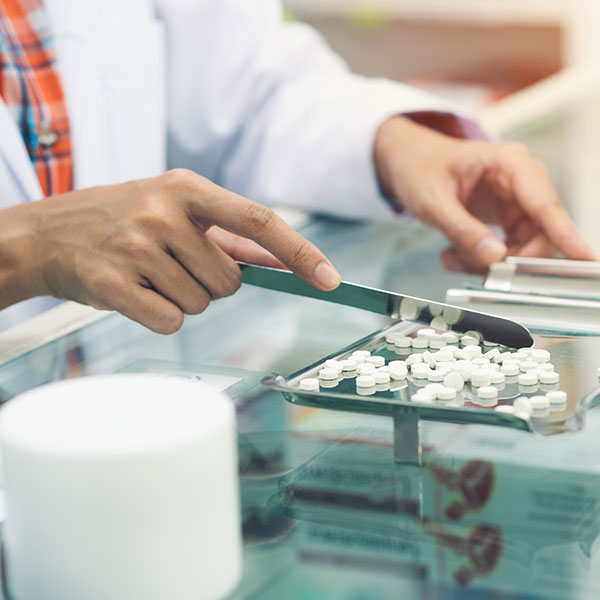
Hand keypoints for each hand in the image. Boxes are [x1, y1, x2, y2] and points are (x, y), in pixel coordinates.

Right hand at [0, 169, 339, 332]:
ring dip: (183, 299)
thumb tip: (283, 259)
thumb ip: (228, 234)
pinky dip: (159, 316)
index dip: (300, 253)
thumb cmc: (121, 219)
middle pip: (231, 281)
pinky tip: (134, 293)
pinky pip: (169, 321)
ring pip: (201, 304)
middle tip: (174, 266)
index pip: (261, 222)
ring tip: (149, 274)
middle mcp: (164, 211)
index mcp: (187, 188)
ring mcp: (136, 245)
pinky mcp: (112, 282)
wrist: (47, 234)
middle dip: (212, 284)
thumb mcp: (172, 207)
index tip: (330, 279)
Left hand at [374, 116, 596, 271]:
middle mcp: (521, 181)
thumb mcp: (434, 201)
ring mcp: (516, 200)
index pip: (546, 205)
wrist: (408, 161)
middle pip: (540, 233)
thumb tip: (494, 258)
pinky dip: (482, 260)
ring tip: (453, 260)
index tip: (585, 260)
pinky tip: (455, 256)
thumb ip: (462, 230)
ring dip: (490, 263)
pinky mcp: (506, 217)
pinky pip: (508, 249)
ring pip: (524, 247)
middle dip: (511, 260)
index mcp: (509, 164)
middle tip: (477, 272)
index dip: (567, 236)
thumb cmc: (421, 168)